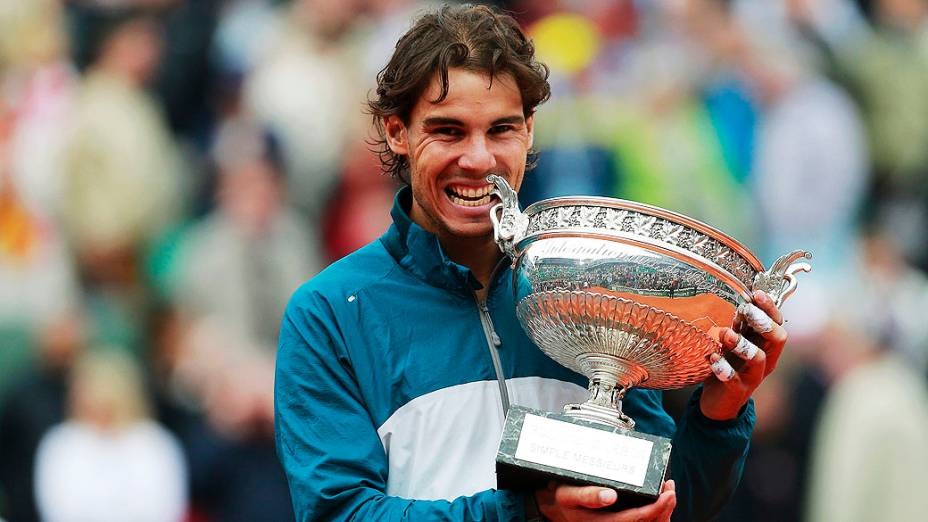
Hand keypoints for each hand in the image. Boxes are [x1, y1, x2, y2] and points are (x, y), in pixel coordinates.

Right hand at [536, 480, 675, 521]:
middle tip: (671, 489)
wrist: (555, 505)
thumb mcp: (568, 493)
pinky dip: (655, 513)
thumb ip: (587, 495)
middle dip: (664, 509)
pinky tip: (659, 499)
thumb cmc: (562, 497)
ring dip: (662, 512)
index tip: (668, 493)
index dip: (655, 509)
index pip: (634, 520)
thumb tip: (610, 495)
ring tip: (668, 491)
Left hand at [700, 290, 786, 420]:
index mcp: (765, 344)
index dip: (770, 307)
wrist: (719, 401)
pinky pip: (735, 380)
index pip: (778, 322)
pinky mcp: (738, 390)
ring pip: (759, 358)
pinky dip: (724, 369)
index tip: (756, 292)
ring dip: (743, 344)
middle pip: (778, 338)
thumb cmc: (728, 364)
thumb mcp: (733, 342)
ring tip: (725, 334)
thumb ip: (737, 324)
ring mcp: (754, 376)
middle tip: (746, 310)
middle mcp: (766, 359)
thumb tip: (733, 295)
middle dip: (764, 322)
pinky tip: (713, 360)